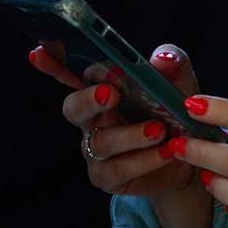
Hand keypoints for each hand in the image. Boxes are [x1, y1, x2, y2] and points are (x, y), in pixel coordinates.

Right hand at [29, 40, 199, 197]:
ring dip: (130, 135)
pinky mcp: (106, 176)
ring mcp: (95, 148)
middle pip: (74, 107)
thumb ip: (171, 64)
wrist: (189, 156)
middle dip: (89, 99)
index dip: (52, 62)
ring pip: (101, 141)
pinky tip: (165, 152)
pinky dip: (143, 160)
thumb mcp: (178, 82)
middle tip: (110, 94)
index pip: (69, 71)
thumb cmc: (174, 111)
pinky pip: (117, 169)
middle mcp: (92, 117)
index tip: (39, 51)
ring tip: (158, 130)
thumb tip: (162, 58)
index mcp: (101, 87)